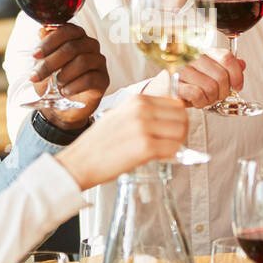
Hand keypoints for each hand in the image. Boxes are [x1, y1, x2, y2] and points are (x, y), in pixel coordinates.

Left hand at [30, 24, 108, 127]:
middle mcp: (90, 46)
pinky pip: (90, 78)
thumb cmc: (54, 81)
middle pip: (73, 47)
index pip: (67, 30)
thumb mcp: (43, 65)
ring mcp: (98, 62)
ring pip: (83, 61)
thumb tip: (42, 30)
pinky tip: (66, 90)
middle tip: (37, 76)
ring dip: (64, 74)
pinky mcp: (103, 79)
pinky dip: (74, 86)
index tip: (35, 55)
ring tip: (57, 83)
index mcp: (76, 37)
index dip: (49, 42)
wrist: (63, 106)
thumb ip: (44, 48)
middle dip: (51, 62)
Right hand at [54, 94, 187, 188]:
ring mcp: (144, 128)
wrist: (80, 161)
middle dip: (181, 131)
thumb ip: (144, 111)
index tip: (172, 129)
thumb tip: (171, 113)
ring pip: (181, 133)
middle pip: (182, 116)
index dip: (178, 118)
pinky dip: (172, 156)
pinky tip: (160, 158)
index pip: (175, 103)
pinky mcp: (145, 148)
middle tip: (172, 142)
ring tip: (165, 151)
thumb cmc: (99, 143)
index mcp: (136, 100)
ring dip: (178, 144)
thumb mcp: (121, 115)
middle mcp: (141, 110)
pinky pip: (173, 150)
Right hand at [143, 49, 244, 108]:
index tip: (237, 86)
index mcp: (201, 50)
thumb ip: (223, 66)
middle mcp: (190, 56)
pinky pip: (197, 94)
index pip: (227, 57)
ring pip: (211, 87)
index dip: (237, 74)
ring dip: (210, 99)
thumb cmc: (183, 81)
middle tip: (216, 96)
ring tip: (203, 99)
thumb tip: (242, 64)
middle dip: (223, 92)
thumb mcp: (205, 71)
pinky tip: (195, 101)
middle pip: (221, 76)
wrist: (158, 89)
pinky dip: (200, 102)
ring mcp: (181, 68)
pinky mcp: (173, 82)